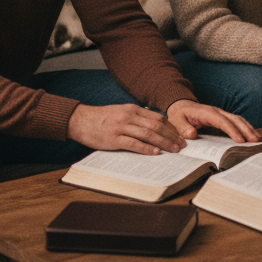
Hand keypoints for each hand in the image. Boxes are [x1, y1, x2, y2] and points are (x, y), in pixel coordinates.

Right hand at [67, 103, 187, 154]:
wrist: (80, 120)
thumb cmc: (101, 118)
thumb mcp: (121, 112)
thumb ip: (137, 117)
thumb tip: (155, 124)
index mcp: (133, 109)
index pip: (158, 117)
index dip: (172, 127)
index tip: (181, 135)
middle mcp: (129, 116)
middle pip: (156, 126)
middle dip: (172, 136)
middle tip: (182, 144)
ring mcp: (121, 127)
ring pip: (148, 134)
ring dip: (163, 142)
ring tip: (174, 149)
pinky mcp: (113, 138)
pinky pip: (133, 143)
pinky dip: (146, 148)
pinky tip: (155, 152)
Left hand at [166, 99, 258, 142]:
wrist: (181, 106)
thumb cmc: (179, 115)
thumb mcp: (176, 121)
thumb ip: (183, 128)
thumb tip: (192, 134)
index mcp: (207, 113)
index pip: (222, 122)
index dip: (232, 130)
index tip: (240, 140)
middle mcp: (217, 112)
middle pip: (235, 119)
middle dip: (246, 130)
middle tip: (255, 141)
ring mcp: (222, 114)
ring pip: (239, 120)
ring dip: (249, 129)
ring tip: (258, 139)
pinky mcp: (223, 118)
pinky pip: (237, 122)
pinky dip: (246, 128)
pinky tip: (251, 135)